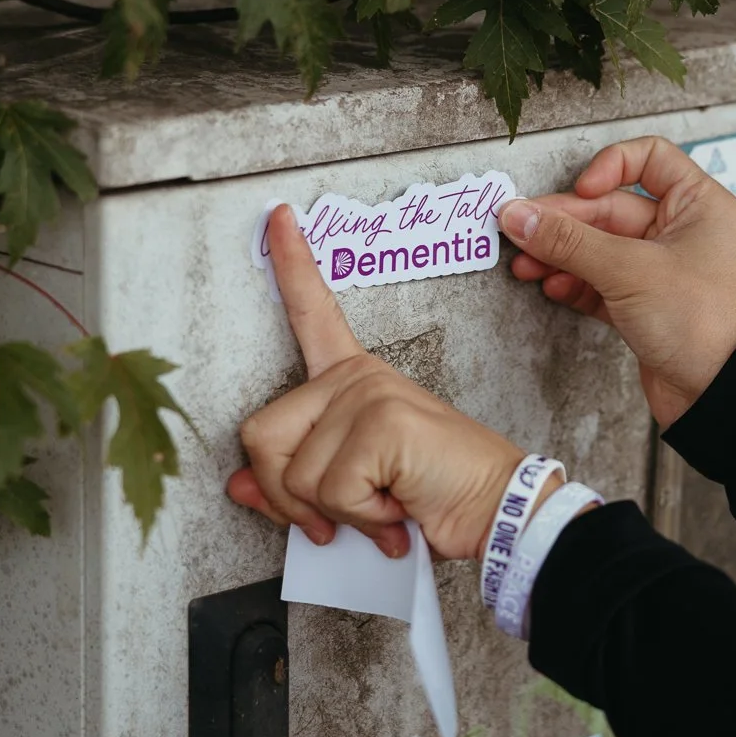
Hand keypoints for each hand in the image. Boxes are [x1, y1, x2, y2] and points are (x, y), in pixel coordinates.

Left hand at [225, 205, 526, 559]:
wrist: (496, 512)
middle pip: (261, 436)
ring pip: (293, 475)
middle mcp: (356, 377)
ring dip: (335, 515)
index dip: (290, 264)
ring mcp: (368, 393)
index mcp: (353, 378)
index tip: (277, 218)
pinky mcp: (382, 421)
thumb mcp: (349, 491)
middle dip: (286, 497)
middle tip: (335, 518)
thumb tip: (239, 487)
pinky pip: (331, 489)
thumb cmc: (432, 494)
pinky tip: (397, 509)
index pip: (313, 312)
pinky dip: (363, 519)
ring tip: (383, 505)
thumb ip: (292, 483)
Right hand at [500, 136, 735, 428]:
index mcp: (697, 205)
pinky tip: (551, 286)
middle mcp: (680, 232)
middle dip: (564, 222)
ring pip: (599, 248)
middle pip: (609, 209)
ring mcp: (659, 269)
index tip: (582, 189)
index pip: (650, 159)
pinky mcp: (643, 304)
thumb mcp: (629, 270)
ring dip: (560, 254)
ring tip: (526, 265)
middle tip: (522, 230)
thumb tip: (521, 216)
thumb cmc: (701, 323)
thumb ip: (569, 241)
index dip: (610, 166)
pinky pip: (599, 281)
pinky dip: (573, 282)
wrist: (719, 394)